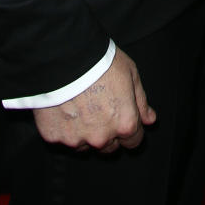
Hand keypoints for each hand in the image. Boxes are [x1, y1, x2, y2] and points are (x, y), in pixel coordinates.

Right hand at [32, 48, 155, 153]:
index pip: (133, 141)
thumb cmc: (101, 62)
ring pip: (84, 145)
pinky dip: (63, 127)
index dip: (129, 129)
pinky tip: (63, 108)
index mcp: (124, 124)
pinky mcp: (55, 137)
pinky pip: (62, 138)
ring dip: (84, 132)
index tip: (121, 117)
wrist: (65, 57)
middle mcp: (102, 138)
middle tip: (98, 109)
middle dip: (107, 132)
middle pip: (109, 146)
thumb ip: (141, 102)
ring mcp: (77, 140)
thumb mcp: (131, 75)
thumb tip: (150, 120)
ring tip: (79, 106)